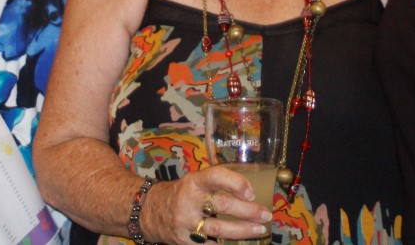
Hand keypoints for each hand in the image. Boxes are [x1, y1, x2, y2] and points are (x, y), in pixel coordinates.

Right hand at [147, 167, 272, 244]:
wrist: (149, 212)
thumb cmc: (181, 194)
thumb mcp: (194, 182)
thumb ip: (217, 184)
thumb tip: (250, 193)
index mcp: (193, 181)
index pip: (216, 176)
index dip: (236, 183)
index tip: (251, 192)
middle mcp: (189, 200)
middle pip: (222, 204)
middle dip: (247, 211)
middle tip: (265, 214)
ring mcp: (186, 222)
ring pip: (219, 228)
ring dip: (242, 230)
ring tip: (259, 230)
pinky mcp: (184, 241)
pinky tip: (240, 244)